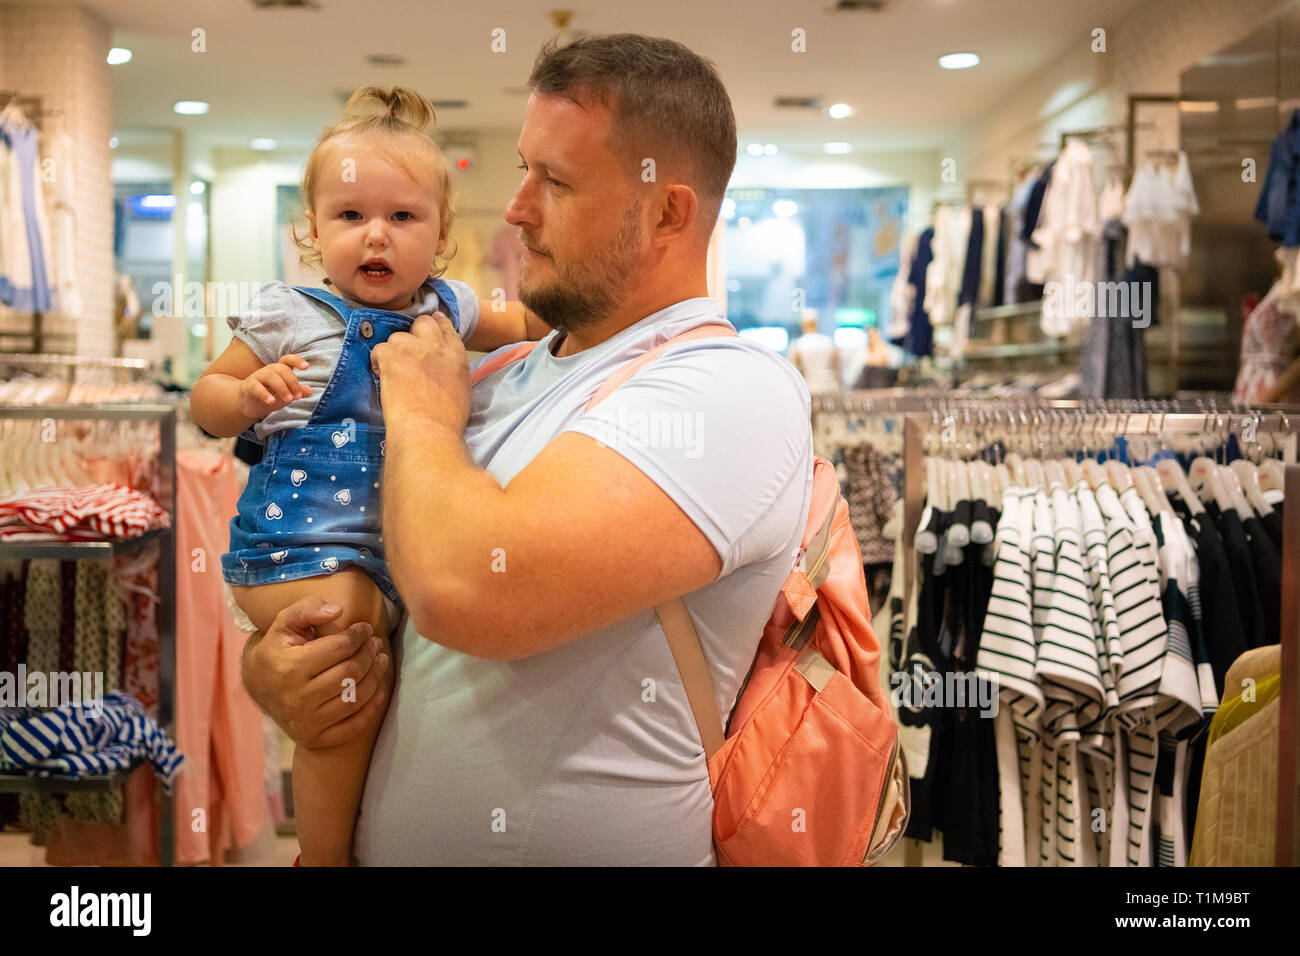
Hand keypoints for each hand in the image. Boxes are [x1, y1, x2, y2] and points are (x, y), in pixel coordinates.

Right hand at [237, 354, 311, 420]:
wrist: (248, 403)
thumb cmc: (270, 395)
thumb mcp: (286, 395)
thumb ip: (297, 392)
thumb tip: (310, 390)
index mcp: (280, 370)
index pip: (288, 360)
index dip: (297, 360)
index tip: (306, 367)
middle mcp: (269, 371)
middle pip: (282, 369)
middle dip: (292, 382)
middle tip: (297, 396)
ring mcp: (258, 377)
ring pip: (271, 376)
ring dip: (282, 388)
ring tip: (288, 399)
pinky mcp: (248, 387)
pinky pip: (256, 387)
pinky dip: (264, 394)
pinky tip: (271, 401)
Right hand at [240, 596, 390, 748]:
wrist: (257, 687)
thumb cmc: (277, 649)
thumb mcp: (284, 623)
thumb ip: (307, 609)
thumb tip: (337, 610)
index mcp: (289, 667)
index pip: (339, 648)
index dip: (358, 635)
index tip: (365, 628)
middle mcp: (297, 698)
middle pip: (351, 672)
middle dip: (369, 654)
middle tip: (375, 643)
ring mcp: (306, 722)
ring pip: (355, 697)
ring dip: (376, 677)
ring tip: (381, 661)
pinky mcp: (313, 739)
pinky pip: (353, 726)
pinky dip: (371, 709)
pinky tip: (379, 691)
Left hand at [370, 312, 469, 433]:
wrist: (429, 429)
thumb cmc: (447, 418)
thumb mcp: (462, 386)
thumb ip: (452, 367)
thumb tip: (443, 365)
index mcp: (455, 353)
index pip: (445, 327)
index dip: (435, 325)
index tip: (428, 329)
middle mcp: (435, 345)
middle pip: (422, 323)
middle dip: (413, 334)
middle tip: (406, 353)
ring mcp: (413, 348)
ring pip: (397, 338)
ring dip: (394, 352)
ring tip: (395, 373)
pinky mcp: (392, 355)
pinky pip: (379, 349)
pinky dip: (378, 362)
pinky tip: (383, 376)